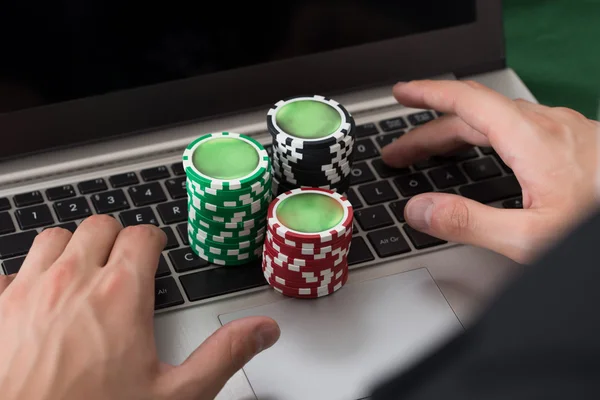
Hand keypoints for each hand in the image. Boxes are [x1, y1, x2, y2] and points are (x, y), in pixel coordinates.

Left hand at [0, 215, 279, 399]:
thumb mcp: (175, 396)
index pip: (141, 236)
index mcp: (120, 295)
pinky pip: (11, 271)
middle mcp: (72, 282)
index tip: (154, 252)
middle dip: (115, 239)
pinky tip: (36, 302)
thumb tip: (261, 329)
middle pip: (98, 226)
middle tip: (123, 262)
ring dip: (71, 248)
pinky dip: (26, 277)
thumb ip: (223, 354)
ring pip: (53, 239)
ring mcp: (27, 293)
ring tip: (83, 274)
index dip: (153, 241)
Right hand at [382, 80, 599, 263]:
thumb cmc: (596, 225)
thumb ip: (469, 223)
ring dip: (458, 132)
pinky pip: (519, 126)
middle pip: (476, 114)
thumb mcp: (530, 238)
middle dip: (430, 131)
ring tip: (432, 153)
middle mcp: (550, 126)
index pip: (468, 102)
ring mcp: (566, 130)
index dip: (428, 94)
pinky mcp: (575, 141)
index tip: (401, 93)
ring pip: (498, 119)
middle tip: (400, 153)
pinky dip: (487, 134)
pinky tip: (486, 152)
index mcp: (534, 141)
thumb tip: (420, 210)